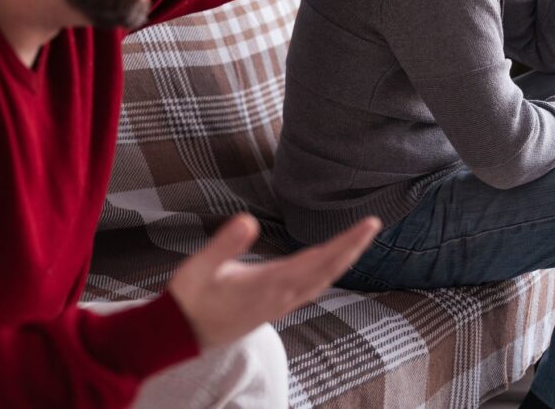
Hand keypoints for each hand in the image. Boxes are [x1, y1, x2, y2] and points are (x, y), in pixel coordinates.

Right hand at [167, 213, 381, 348]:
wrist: (180, 334)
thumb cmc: (190, 298)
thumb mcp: (200, 266)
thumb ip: (224, 244)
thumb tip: (248, 221)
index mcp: (269, 284)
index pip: (318, 260)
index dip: (345, 242)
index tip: (367, 225)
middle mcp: (281, 297)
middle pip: (327, 271)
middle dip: (352, 248)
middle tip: (374, 225)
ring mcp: (278, 304)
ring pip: (321, 281)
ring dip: (343, 260)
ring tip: (359, 241)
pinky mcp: (272, 307)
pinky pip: (310, 289)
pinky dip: (326, 273)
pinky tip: (328, 265)